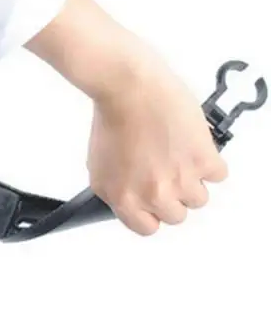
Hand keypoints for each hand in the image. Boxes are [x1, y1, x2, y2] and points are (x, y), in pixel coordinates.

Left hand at [86, 60, 226, 234]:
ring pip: (199, 198)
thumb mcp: (99, 166)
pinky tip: (192, 145)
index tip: (154, 201)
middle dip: (172, 195)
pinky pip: (218, 175)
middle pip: (176, 216)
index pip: (146, 228)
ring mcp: (180, 179)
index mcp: (123, 198)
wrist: (129, 87)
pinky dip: (210, 161)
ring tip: (178, 156)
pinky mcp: (203, 160)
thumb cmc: (112, 117)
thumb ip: (116, 191)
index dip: (151, 212)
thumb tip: (132, 203)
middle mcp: (152, 194)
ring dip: (192, 180)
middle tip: (166, 172)